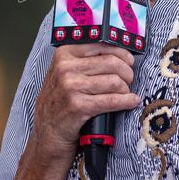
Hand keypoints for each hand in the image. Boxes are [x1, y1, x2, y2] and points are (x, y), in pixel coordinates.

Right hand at [32, 44, 140, 158]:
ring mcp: (70, 87)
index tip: (129, 61)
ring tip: (126, 94)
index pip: (102, 45)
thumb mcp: (64, 74)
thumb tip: (118, 52)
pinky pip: (111, 100)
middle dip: (127, 72)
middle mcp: (65, 68)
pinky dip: (126, 101)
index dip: (121, 53)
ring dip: (126, 89)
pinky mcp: (78, 106)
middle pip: (111, 63)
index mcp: (64, 54)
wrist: (47, 134)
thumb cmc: (60, 102)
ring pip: (114, 81)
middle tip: (129, 81)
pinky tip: (131, 101)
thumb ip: (85, 60)